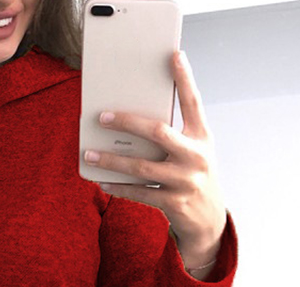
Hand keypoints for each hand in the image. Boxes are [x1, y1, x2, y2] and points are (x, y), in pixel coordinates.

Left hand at [85, 50, 227, 265]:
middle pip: (158, 131)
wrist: (209, 219)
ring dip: (112, 160)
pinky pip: (139, 193)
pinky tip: (102, 181)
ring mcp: (186, 181)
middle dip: (128, 122)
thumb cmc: (193, 176)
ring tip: (90, 154)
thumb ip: (173, 135)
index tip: (173, 54)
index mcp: (202, 136)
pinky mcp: (174, 203)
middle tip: (102, 116)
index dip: (184, 78)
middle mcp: (196, 156)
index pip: (193, 102)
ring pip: (142, 166)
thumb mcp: (192, 152)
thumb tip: (130, 122)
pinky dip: (118, 187)